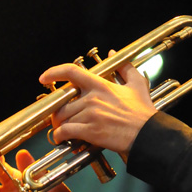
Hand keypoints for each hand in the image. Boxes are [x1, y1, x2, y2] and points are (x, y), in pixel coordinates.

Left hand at [39, 57, 156, 155]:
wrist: (147, 134)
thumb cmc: (143, 112)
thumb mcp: (137, 84)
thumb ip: (123, 67)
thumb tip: (112, 53)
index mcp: (101, 85)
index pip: (71, 72)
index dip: (54, 72)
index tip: (43, 77)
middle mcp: (92, 98)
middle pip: (62, 102)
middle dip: (56, 111)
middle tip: (58, 117)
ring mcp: (90, 115)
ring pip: (63, 118)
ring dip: (59, 125)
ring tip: (61, 129)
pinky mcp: (90, 131)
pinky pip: (66, 132)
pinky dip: (60, 136)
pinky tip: (62, 139)